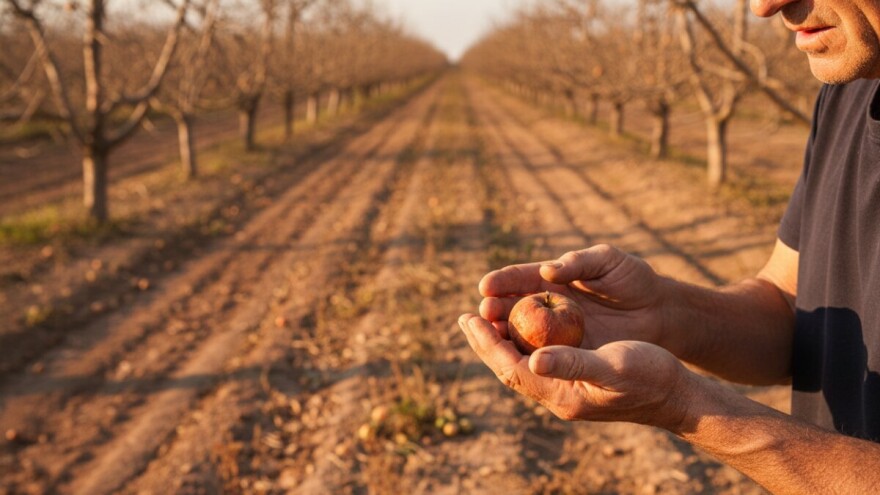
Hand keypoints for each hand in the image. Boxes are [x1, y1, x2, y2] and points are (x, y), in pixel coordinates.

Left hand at [458, 314, 690, 430]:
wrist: (676, 395)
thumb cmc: (650, 377)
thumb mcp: (612, 366)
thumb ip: (573, 364)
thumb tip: (534, 359)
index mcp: (561, 395)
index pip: (510, 369)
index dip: (488, 344)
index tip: (469, 318)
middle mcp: (557, 395)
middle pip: (509, 368)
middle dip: (486, 342)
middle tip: (464, 316)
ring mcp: (566, 390)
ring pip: (521, 364)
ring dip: (501, 342)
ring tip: (482, 319)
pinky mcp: (576, 381)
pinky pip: (538, 361)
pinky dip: (522, 343)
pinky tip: (518, 329)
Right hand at [479, 244, 667, 348]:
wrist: (661, 314)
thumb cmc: (634, 279)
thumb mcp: (610, 262)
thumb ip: (579, 262)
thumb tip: (546, 271)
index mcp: (552, 278)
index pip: (519, 278)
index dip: (501, 282)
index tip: (485, 287)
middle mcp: (547, 305)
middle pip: (512, 307)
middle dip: (494, 310)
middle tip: (483, 314)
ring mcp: (556, 331)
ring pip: (521, 334)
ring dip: (503, 336)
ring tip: (490, 336)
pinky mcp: (569, 353)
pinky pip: (542, 356)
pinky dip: (527, 358)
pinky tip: (517, 361)